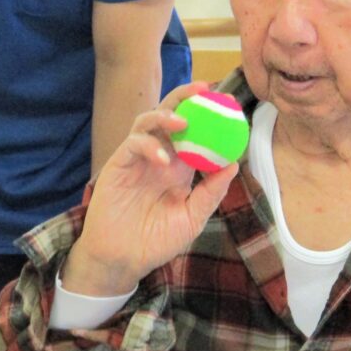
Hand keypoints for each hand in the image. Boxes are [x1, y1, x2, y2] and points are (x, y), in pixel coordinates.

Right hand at [62, 83, 238, 295]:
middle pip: (171, 115)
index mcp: (181, 168)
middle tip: (205, 89)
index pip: (196, 132)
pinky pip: (132, 144)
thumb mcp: (192, 218)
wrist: (123, 260)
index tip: (229, 104)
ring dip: (165, 115)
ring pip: (148, 121)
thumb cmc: (157, 241)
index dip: (210, 116)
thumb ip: (211, 192)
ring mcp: (138, 159)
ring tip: (183, 121)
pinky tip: (162, 160)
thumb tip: (233, 164)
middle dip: (186, 98)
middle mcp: (160, 157)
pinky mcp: (118, 165)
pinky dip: (148, 145)